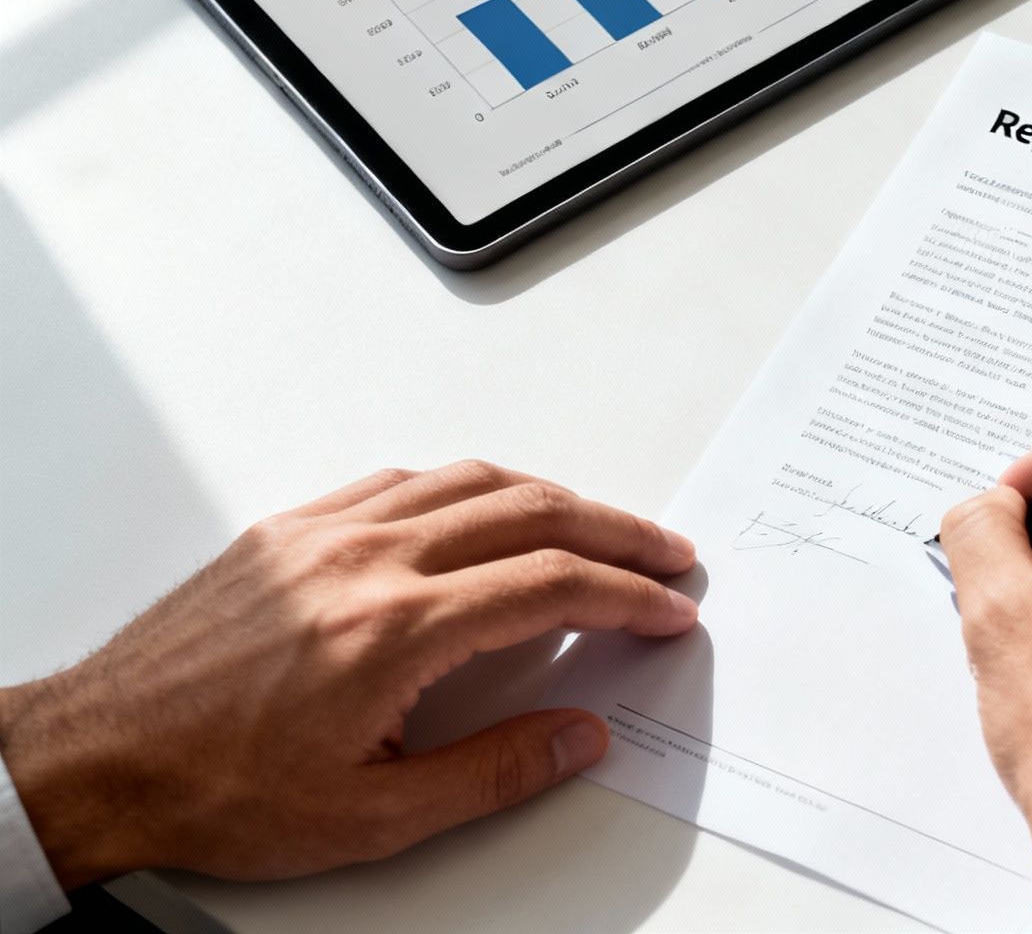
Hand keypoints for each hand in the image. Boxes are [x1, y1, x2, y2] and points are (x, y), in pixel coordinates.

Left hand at [0, 461, 695, 888]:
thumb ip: (493, 773)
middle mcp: (364, 562)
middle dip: (615, 531)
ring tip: (597, 526)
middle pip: (527, 511)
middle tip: (664, 555)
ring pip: (469, 481)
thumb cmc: (214, 791)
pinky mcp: (288, 531)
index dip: (626, 595)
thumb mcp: (370, 819)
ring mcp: (323, 535)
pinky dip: (468, 487)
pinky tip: (485, 510)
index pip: (549, 585)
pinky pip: (401, 481)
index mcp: (393, 630)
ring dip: (552, 496)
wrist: (96, 760)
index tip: (666, 609)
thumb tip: (580, 736)